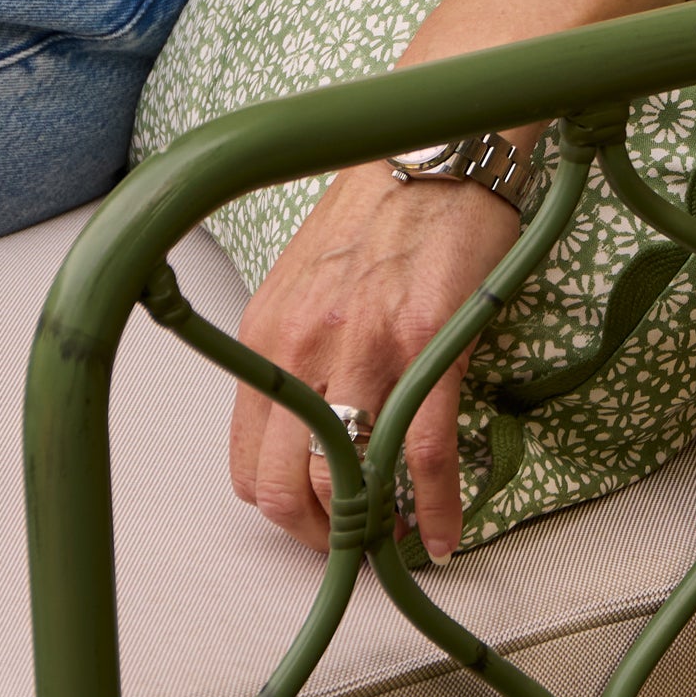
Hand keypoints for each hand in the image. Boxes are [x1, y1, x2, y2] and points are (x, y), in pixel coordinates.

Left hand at [231, 163, 521, 560]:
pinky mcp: (428, 347)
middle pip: (289, 490)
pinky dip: (437, 510)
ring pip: (352, 481)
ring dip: (376, 531)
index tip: (320, 525)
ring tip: (402, 540)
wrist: (435, 150)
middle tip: (360, 545)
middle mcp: (303, 350)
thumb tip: (311, 418)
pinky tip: (445, 532)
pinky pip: (425, 456)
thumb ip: (300, 351)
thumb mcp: (309, 283)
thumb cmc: (379, 211)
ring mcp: (365, 350)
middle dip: (325, 538)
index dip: (284, 515)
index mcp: (267, 339)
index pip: (249, 465)